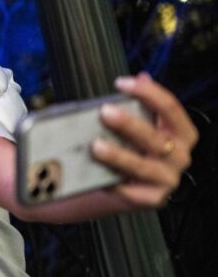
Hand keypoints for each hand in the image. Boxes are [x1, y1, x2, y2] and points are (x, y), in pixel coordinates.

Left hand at [92, 72, 198, 206]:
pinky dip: (117, 184)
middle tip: (105, 112)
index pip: (171, 109)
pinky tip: (101, 177)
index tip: (122, 83)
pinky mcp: (153, 198)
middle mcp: (179, 155)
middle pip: (156, 137)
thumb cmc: (132, 148)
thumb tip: (140, 78)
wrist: (123, 184)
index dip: (148, 93)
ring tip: (96, 146)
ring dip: (119, 155)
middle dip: (130, 124)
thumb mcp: (139, 125)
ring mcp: (167, 178)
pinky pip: (133, 192)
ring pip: (143, 166)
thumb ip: (140, 104)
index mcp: (181, 133)